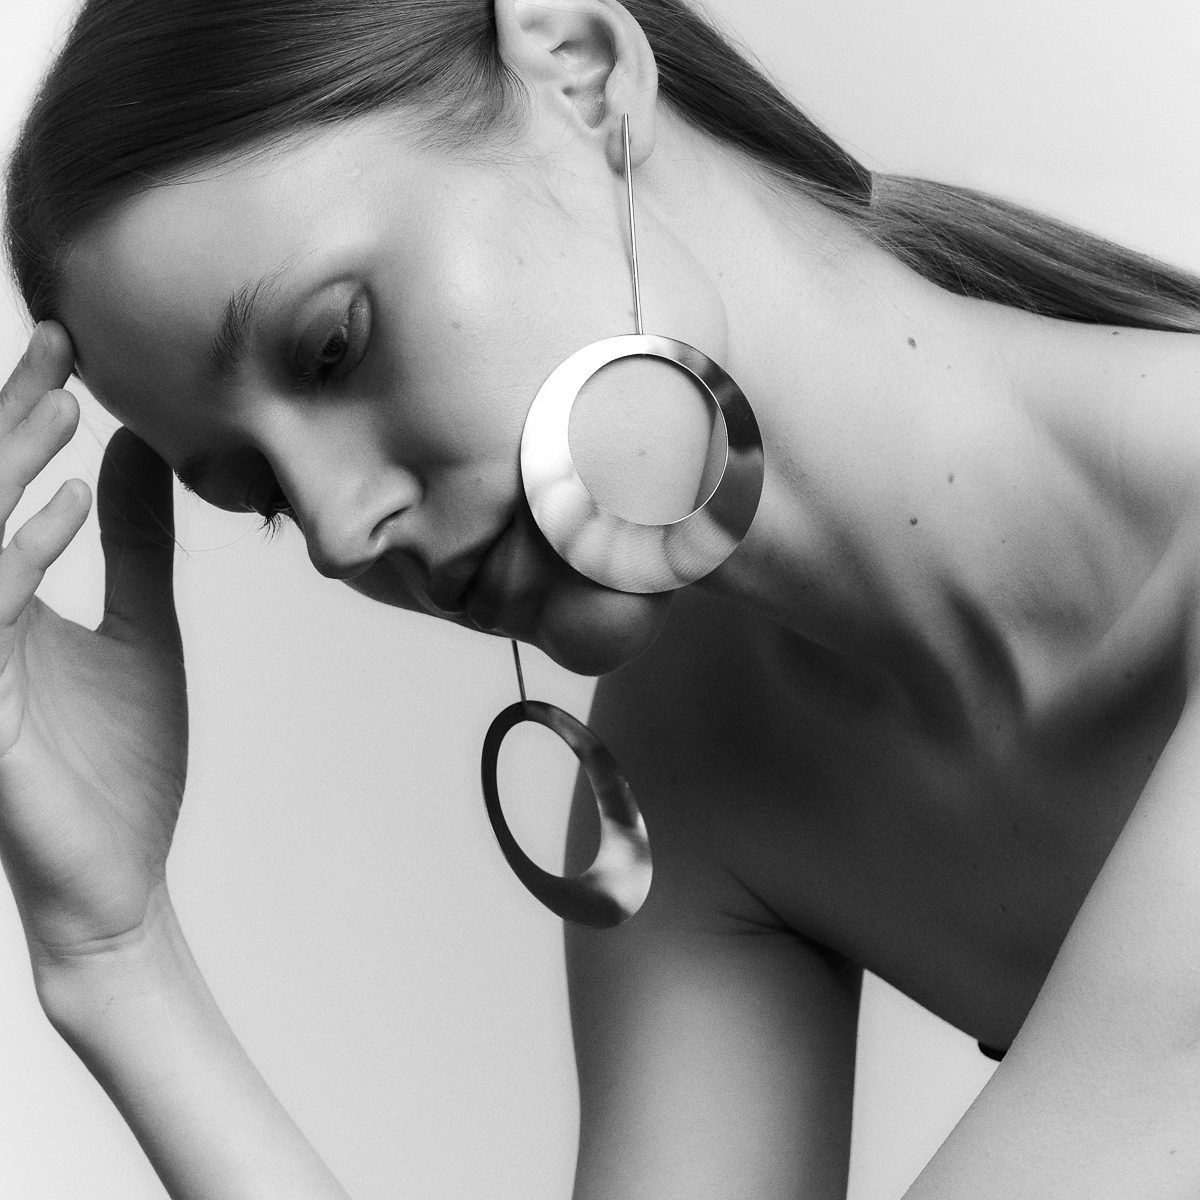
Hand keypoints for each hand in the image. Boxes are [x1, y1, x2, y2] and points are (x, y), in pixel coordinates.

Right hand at [0, 322, 185, 960]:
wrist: (121, 878)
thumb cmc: (124, 765)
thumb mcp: (143, 632)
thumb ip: (134, 548)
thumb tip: (133, 453)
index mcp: (1, 603)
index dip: (25, 416)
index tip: (70, 349)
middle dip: (6, 423)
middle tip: (57, 348)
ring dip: (8, 470)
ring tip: (65, 408)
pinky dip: (24, 553)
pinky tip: (74, 503)